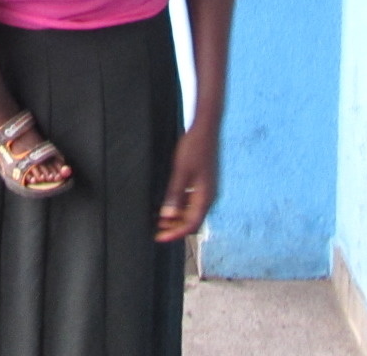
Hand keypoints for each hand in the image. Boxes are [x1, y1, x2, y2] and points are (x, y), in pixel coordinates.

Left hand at [155, 124, 218, 242]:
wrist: (205, 129)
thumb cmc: (194, 148)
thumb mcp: (180, 171)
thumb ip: (175, 194)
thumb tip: (168, 216)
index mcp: (205, 197)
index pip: (191, 224)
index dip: (175, 233)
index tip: (159, 237)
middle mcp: (209, 197)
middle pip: (192, 221)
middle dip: (175, 228)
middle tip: (157, 230)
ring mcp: (207, 190)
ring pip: (192, 211)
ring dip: (177, 217)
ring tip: (160, 219)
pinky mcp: (203, 182)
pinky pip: (192, 201)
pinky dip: (181, 206)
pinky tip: (169, 204)